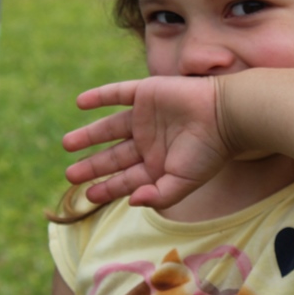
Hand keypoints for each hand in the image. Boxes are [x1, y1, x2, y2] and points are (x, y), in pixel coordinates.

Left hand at [62, 76, 231, 207]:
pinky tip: (80, 103)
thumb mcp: (183, 182)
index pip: (126, 179)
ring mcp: (146, 117)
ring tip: (68, 144)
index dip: (107, 188)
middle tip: (70, 174)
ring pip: (110, 127)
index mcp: (158, 164)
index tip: (88, 195)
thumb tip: (132, 201)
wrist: (225, 115)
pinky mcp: (146, 93)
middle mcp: (149, 141)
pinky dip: (99, 96)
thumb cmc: (209, 152)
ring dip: (89, 135)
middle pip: (114, 156)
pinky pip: (117, 93)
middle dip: (92, 166)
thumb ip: (159, 196)